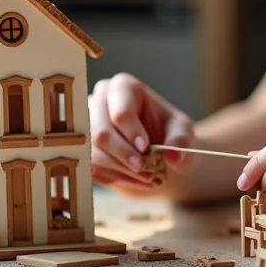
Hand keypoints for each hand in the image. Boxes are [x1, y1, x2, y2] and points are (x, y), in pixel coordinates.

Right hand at [89, 73, 195, 195]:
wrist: (155, 149)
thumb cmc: (167, 132)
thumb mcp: (182, 131)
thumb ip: (180, 140)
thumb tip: (172, 155)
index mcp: (122, 88)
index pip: (120, 112)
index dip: (132, 133)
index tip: (146, 148)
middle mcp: (98, 101)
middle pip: (101, 133)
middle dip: (124, 154)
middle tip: (144, 168)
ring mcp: (86, 125)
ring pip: (94, 153)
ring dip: (121, 169)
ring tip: (146, 176)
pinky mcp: (83, 148)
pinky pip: (92, 168)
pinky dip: (116, 177)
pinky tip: (135, 179)